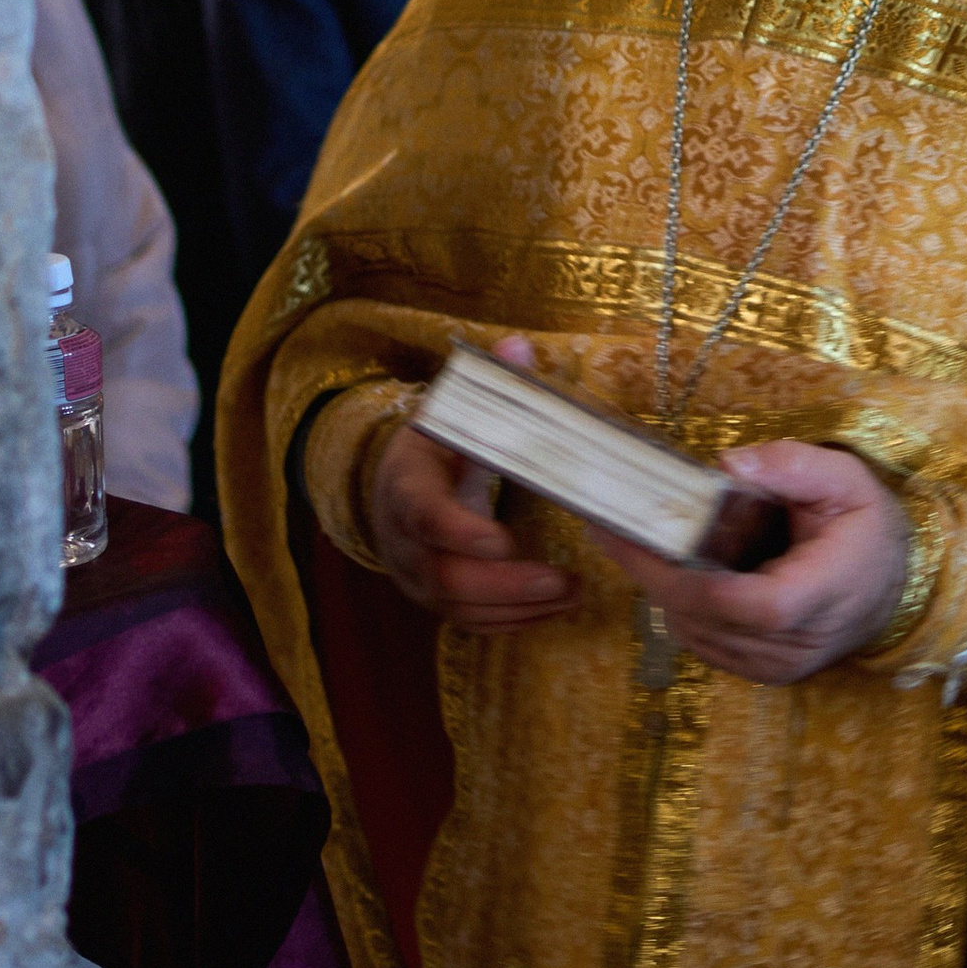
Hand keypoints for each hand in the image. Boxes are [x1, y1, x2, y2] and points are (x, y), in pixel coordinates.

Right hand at [368, 339, 576, 631]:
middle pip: (443, 575)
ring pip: (459, 607)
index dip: (459, 531)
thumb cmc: (436, 446)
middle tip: (560, 581)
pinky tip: (554, 610)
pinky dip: (511, 622)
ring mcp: (416, 576)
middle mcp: (403, 540)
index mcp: (406, 485)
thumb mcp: (454, 411)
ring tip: (572, 594)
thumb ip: (490, 385)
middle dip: (504, 584)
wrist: (394, 486)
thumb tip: (518, 345)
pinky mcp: (436, 600)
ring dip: (517, 608)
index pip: (424, 514)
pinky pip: (469, 622)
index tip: (503, 539)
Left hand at [598, 440, 912, 685]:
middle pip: (706, 618)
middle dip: (651, 572)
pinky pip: (704, 642)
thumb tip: (727, 464)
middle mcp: (796, 644)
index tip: (636, 536)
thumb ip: (791, 466)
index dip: (686, 576)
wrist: (895, 589)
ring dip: (661, 588)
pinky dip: (681, 606)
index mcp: (821, 594)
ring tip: (634, 539)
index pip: (748, 603)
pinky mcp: (762, 672)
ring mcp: (777, 666)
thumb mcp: (846, 480)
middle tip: (608, 525)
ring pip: (696, 633)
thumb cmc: (868, 529)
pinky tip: (673, 567)